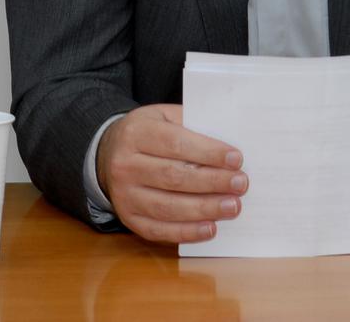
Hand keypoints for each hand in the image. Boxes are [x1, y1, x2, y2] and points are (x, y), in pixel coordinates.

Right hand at [97, 103, 247, 243]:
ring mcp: (124, 194)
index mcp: (136, 133)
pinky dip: (186, 232)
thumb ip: (193, 125)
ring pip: (167, 207)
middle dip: (212, 182)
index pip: (176, 144)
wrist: (109, 153)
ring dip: (204, 209)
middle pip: (174, 177)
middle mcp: (125, 165)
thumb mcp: (164, 116)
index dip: (208, 153)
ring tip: (233, 206)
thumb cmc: (148, 133)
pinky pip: (158, 230)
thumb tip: (228, 146)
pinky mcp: (128, 217)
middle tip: (240, 184)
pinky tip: (210, 228)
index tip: (236, 159)